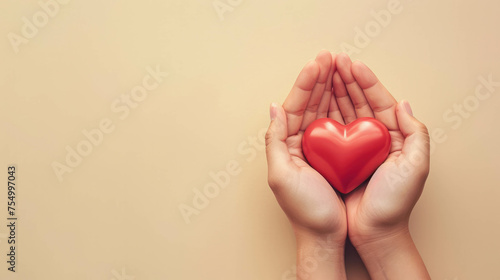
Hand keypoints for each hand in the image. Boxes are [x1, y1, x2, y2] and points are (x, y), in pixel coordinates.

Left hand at [265, 51, 346, 278]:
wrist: (326, 236)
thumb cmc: (305, 211)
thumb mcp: (281, 176)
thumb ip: (274, 141)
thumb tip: (273, 107)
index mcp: (286, 145)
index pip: (294, 106)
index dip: (306, 83)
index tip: (318, 63)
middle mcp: (300, 143)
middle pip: (309, 104)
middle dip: (319, 79)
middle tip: (330, 57)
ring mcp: (318, 147)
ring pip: (324, 110)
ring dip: (331, 87)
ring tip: (339, 67)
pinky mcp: (335, 154)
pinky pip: (338, 124)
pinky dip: (342, 106)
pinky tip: (348, 93)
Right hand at [332, 53, 429, 278]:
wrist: (374, 232)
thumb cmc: (395, 202)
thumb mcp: (416, 166)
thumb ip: (415, 132)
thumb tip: (403, 103)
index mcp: (393, 136)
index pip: (378, 100)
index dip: (364, 80)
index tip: (351, 64)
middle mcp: (371, 138)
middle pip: (356, 101)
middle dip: (344, 79)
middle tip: (331, 60)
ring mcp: (352, 147)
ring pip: (340, 111)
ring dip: (331, 90)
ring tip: (320, 71)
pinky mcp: (336, 157)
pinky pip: (328, 129)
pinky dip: (321, 112)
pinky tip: (313, 100)